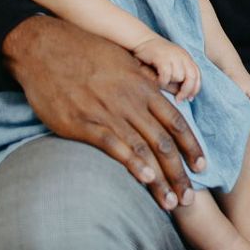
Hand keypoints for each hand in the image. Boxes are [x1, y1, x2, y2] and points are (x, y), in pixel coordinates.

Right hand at [3, 15, 206, 210]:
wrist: (46, 47)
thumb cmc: (88, 51)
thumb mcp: (126, 61)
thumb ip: (148, 81)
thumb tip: (168, 94)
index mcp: (145, 87)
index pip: (177, 123)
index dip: (192, 147)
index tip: (203, 167)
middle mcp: (132, 102)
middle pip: (165, 143)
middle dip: (180, 173)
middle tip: (189, 199)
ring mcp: (108, 113)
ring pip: (144, 150)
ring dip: (160, 180)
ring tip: (170, 202)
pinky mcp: (83, 123)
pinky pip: (114, 146)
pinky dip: (132, 164)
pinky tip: (145, 181)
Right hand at [131, 35, 202, 100]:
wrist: (141, 39)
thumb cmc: (154, 55)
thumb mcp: (169, 65)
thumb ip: (176, 77)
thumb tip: (180, 94)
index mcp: (186, 57)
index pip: (197, 74)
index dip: (195, 88)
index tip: (190, 98)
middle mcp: (182, 55)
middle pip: (191, 77)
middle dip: (186, 91)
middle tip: (179, 99)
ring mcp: (173, 56)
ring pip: (179, 77)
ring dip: (171, 84)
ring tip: (162, 83)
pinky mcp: (162, 57)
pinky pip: (167, 75)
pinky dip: (163, 82)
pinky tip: (158, 83)